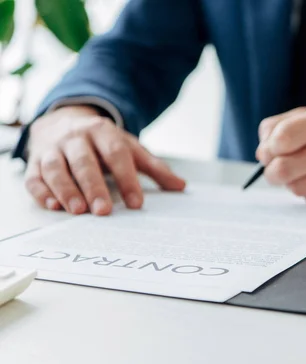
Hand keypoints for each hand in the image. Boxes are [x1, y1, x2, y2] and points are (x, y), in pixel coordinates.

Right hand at [25, 105, 185, 214]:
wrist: (63, 120)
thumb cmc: (102, 142)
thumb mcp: (129, 148)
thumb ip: (154, 168)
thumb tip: (181, 186)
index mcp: (103, 133)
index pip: (117, 155)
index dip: (127, 179)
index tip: (136, 204)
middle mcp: (76, 138)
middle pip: (84, 161)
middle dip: (94, 186)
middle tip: (103, 211)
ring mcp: (53, 149)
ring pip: (56, 168)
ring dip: (65, 190)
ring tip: (78, 211)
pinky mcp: (35, 161)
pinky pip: (34, 176)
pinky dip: (41, 192)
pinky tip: (52, 206)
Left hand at [255, 106, 305, 205]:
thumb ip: (283, 125)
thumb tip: (261, 153)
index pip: (283, 138)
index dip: (268, 147)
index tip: (270, 149)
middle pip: (283, 169)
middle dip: (270, 171)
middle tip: (274, 168)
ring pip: (294, 187)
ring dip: (290, 182)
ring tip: (302, 170)